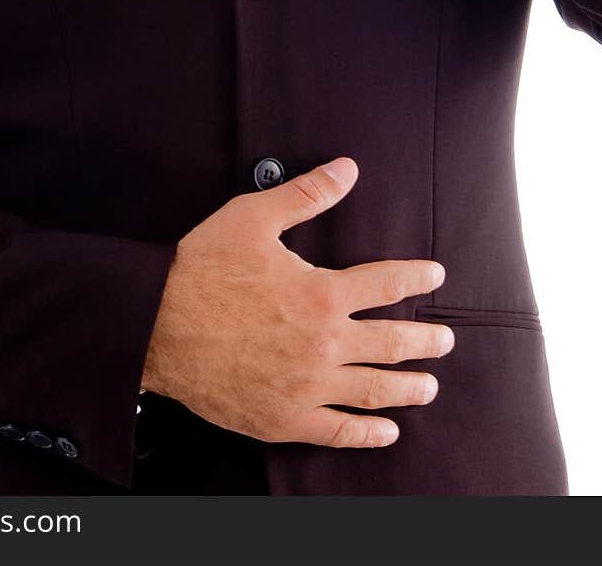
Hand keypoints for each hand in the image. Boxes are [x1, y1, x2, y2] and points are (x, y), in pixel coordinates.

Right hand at [141, 157, 453, 448]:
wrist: (155, 326)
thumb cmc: (202, 269)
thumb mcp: (253, 217)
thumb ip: (306, 195)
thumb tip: (347, 169)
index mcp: (321, 294)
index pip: (386, 285)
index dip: (416, 278)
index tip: (434, 276)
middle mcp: (324, 344)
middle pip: (392, 343)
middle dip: (425, 340)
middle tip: (446, 340)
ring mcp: (307, 387)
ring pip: (374, 390)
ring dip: (409, 388)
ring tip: (429, 386)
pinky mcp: (284, 418)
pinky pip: (338, 431)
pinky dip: (368, 433)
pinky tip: (386, 431)